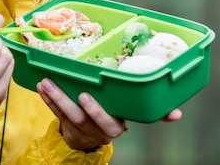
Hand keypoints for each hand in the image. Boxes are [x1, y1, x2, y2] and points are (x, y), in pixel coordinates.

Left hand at [37, 78, 182, 151]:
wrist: (93, 137)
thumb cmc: (116, 116)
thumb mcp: (134, 115)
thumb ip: (153, 112)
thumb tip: (178, 114)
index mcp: (115, 127)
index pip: (106, 121)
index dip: (96, 110)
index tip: (86, 96)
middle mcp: (96, 131)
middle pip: (80, 117)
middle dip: (65, 101)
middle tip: (54, 84)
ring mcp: (80, 129)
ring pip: (64, 115)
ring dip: (53, 97)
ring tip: (45, 81)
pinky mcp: (66, 126)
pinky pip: (55, 114)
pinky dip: (47, 100)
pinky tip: (41, 86)